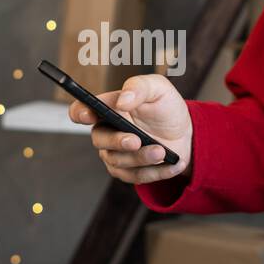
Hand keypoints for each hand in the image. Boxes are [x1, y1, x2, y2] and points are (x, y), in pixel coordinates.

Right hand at [69, 74, 192, 184]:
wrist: (184, 131)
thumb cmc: (165, 107)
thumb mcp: (158, 88)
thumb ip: (139, 87)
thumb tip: (123, 100)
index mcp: (109, 108)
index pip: (81, 110)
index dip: (80, 112)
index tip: (88, 115)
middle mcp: (107, 131)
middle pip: (99, 139)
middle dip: (117, 141)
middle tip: (136, 140)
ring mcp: (116, 153)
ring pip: (119, 161)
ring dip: (142, 157)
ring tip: (162, 151)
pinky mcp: (128, 171)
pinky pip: (136, 176)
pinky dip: (156, 171)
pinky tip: (173, 163)